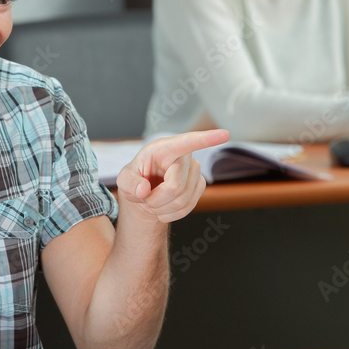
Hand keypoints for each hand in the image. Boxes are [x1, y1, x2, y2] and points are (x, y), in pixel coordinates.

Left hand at [115, 129, 229, 223]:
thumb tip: (144, 190)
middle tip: (145, 198)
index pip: (187, 142)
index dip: (206, 139)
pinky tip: (163, 207)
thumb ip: (129, 183)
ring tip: (153, 201)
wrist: (146, 193)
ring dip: (161, 209)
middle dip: (155, 200)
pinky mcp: (200, 186)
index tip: (225, 134)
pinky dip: (170, 214)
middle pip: (175, 187)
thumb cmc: (137, 179)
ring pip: (181, 201)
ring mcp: (195, 172)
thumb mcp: (124, 179)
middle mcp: (184, 157)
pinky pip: (186, 209)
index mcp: (165, 148)